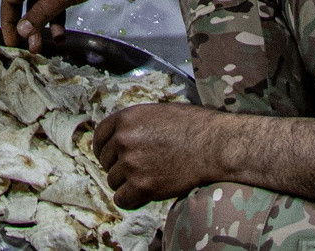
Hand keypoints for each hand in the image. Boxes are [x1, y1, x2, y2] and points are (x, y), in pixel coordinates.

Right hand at [0, 0, 128, 49]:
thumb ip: (41, 13)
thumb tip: (20, 30)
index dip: (7, 20)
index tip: (11, 41)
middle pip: (23, 5)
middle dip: (24, 27)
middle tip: (27, 48)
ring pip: (40, 9)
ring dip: (40, 27)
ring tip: (42, 47)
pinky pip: (55, 8)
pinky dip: (56, 22)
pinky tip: (61, 37)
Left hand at [93, 103, 233, 207]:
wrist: (215, 146)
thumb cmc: (195, 127)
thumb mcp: (159, 113)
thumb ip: (137, 123)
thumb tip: (123, 134)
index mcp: (126, 118)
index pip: (99, 136)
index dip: (103, 148)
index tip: (108, 157)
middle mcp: (124, 139)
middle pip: (106, 161)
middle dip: (118, 166)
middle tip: (137, 170)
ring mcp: (131, 163)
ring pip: (113, 181)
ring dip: (127, 183)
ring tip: (147, 179)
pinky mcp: (141, 186)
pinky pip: (122, 199)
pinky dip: (131, 200)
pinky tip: (143, 195)